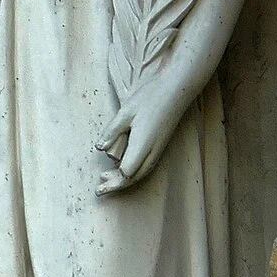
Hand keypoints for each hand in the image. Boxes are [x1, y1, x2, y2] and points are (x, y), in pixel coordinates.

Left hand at [96, 61, 191, 192]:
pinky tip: (122, 165)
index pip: (127, 172)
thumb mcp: (125, 112)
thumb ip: (112, 132)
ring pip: (141, 172)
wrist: (176, 88)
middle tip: (100, 188)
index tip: (100, 180)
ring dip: (125, 179)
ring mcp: (158, 148)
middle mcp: (152, 152)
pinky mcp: (160, 144)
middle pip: (134, 177)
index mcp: (142, 146)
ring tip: (107, 179)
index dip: (114, 180)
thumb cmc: (150, 97)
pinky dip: (133, 170)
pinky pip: (146, 164)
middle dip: (117, 185)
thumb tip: (100, 148)